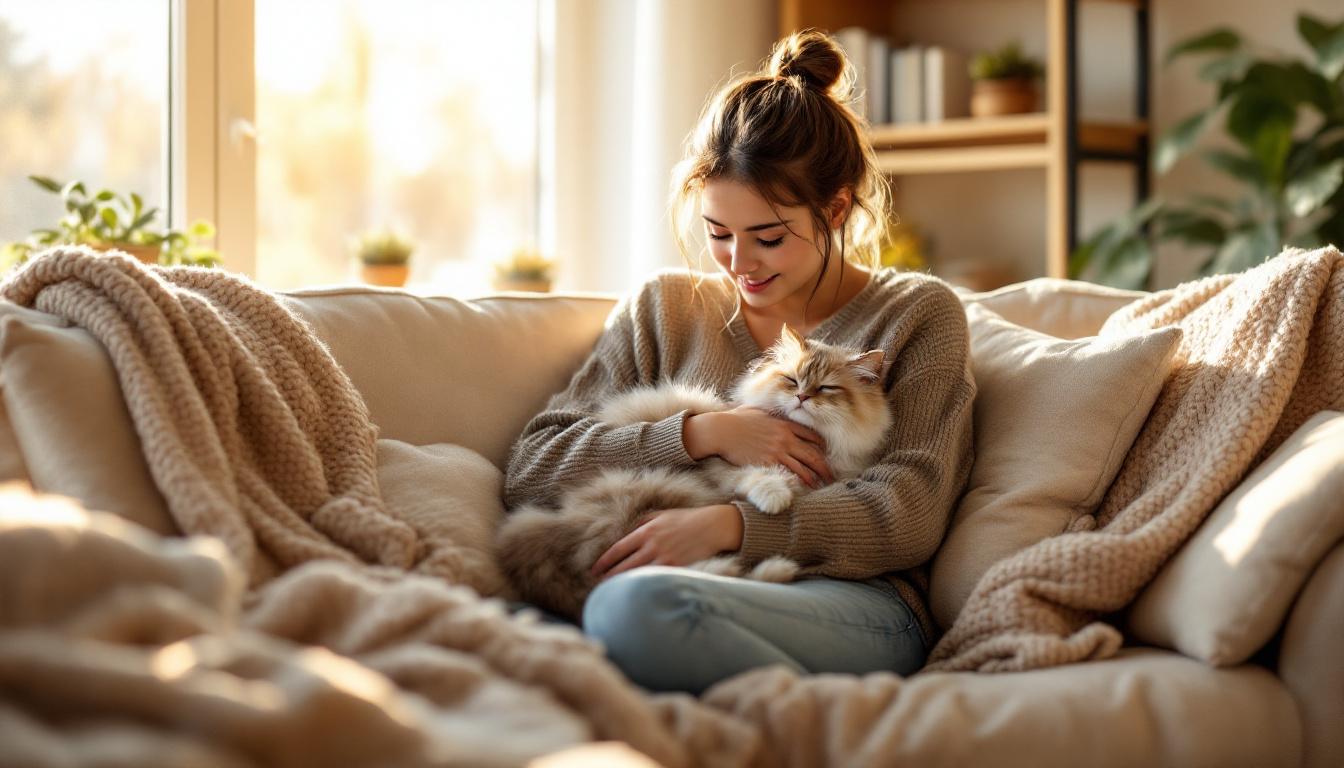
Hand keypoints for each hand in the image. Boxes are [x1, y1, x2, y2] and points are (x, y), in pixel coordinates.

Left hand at [590, 504, 742, 579]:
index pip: (618, 549)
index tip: (594, 570)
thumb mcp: (661, 515)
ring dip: (623, 584)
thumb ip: (642, 523)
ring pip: (638, 575)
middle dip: (609, 577)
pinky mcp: (676, 568)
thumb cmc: (686, 519)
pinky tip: (636, 593)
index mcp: (646, 530)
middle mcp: (653, 545)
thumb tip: (626, 533)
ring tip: (612, 593)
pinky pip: (655, 579)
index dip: (604, 562)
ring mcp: (665, 558)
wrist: (712, 526)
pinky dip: (644, 586)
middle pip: (624, 566)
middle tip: (597, 586)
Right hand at [684, 407, 833, 487]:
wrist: (721, 430)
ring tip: (823, 485)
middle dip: (825, 466)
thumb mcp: (756, 409)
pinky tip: (807, 487)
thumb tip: (770, 411)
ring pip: (805, 466)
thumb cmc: (734, 418)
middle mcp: (785, 437)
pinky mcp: (769, 462)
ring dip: (816, 477)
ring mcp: (778, 450)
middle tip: (832, 475)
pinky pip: (790, 473)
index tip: (826, 454)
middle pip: (813, 453)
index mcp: (784, 423)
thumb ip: (769, 412)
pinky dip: (800, 481)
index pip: (811, 435)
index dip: (821, 446)